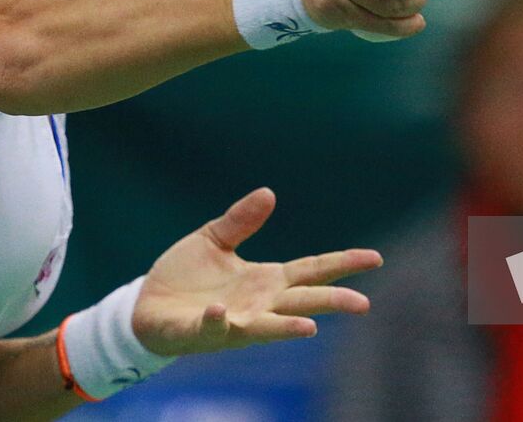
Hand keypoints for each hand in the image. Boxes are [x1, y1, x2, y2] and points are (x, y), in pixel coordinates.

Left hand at [130, 188, 381, 356]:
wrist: (146, 306)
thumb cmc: (186, 277)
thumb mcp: (214, 239)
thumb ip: (241, 220)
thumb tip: (269, 192)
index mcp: (267, 280)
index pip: (313, 270)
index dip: (344, 263)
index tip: (376, 258)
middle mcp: (258, 305)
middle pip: (303, 301)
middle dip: (332, 303)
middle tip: (364, 305)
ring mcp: (234, 322)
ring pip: (267, 326)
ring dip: (287, 328)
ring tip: (310, 328)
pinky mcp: (202, 331)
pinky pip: (214, 328)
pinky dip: (219, 321)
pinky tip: (222, 312)